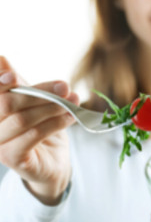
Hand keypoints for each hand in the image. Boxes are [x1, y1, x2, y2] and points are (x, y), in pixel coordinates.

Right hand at [0, 56, 78, 204]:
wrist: (53, 162)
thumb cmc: (42, 131)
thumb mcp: (34, 105)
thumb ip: (21, 87)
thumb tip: (3, 60)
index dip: (0, 80)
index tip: (15, 75)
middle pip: (7, 102)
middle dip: (39, 93)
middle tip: (64, 87)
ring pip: (22, 119)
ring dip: (52, 108)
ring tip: (72, 103)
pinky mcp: (11, 158)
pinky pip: (33, 135)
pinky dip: (55, 123)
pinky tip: (70, 118)